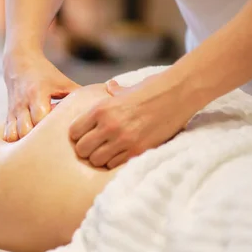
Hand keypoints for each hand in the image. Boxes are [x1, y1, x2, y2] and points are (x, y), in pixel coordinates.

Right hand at [3, 52, 79, 141]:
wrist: (19, 63)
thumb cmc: (45, 74)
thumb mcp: (62, 81)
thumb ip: (78, 94)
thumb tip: (101, 106)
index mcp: (37, 94)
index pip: (41, 117)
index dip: (50, 128)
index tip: (62, 133)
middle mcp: (23, 103)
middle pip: (25, 130)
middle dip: (37, 139)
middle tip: (52, 144)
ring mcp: (13, 111)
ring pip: (14, 134)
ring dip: (26, 142)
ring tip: (40, 145)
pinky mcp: (8, 115)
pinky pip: (7, 135)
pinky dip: (15, 141)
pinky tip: (26, 144)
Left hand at [69, 75, 191, 167]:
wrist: (178, 94)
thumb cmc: (152, 89)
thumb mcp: (127, 89)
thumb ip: (114, 92)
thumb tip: (110, 86)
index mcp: (101, 109)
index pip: (74, 131)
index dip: (78, 135)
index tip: (85, 135)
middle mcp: (109, 125)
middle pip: (82, 150)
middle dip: (86, 149)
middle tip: (95, 146)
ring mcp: (123, 140)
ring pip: (96, 160)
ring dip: (100, 158)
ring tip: (108, 152)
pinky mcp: (137, 150)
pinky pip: (114, 164)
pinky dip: (115, 161)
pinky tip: (121, 153)